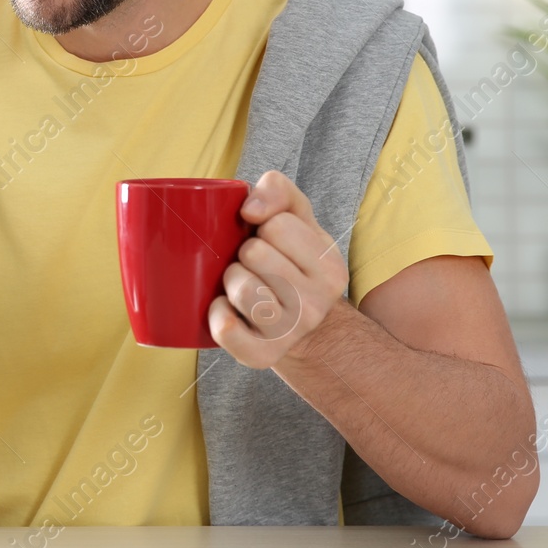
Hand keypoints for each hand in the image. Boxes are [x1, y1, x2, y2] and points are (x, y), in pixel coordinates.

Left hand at [208, 170, 349, 368]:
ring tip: (242, 285)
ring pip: (241, 288)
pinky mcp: (262, 356)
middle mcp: (317, 304)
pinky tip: (225, 309)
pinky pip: (225, 328)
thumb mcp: (296, 218)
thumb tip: (249, 209)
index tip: (273, 243)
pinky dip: (216, 314)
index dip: (265, 227)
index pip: (278, 225)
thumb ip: (278, 190)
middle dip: (244, 252)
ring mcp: (290, 333)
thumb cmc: (290, 260)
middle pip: (255, 254)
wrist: (298, 327)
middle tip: (255, 266)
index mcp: (330, 267)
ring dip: (230, 280)